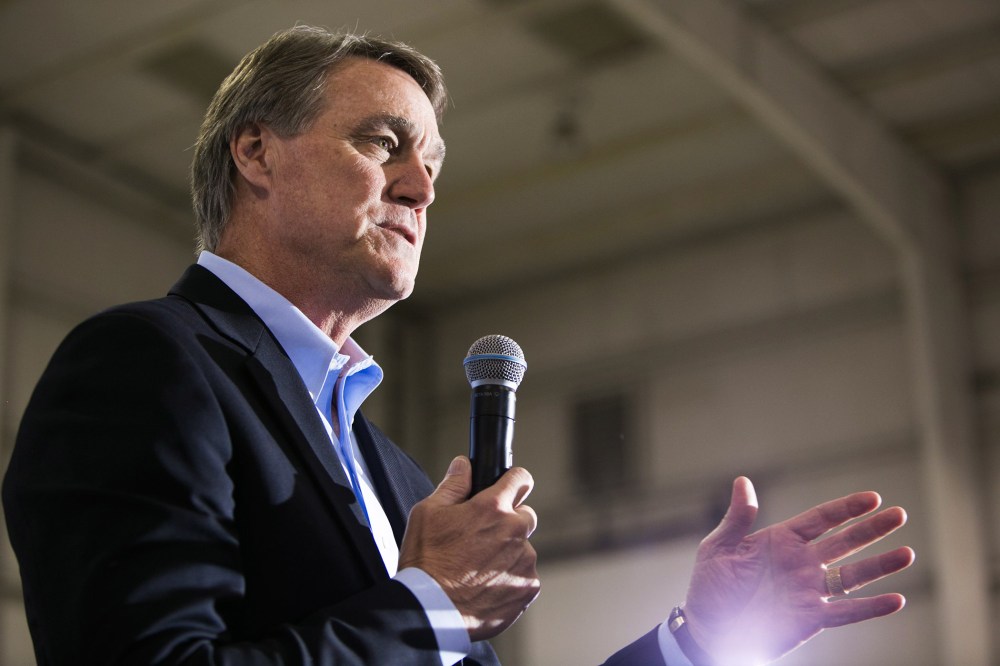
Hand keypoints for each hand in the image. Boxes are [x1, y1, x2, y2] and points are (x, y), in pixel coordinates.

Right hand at [399, 456, 540, 640]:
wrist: (430, 611)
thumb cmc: (425, 562)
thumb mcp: (427, 513)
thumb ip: (452, 485)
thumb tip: (463, 465)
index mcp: (492, 508)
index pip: (520, 479)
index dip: (513, 481)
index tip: (509, 487)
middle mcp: (514, 532)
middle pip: (525, 515)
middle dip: (508, 522)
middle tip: (481, 539)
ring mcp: (524, 562)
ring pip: (524, 549)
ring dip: (509, 554)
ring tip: (478, 569)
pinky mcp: (528, 589)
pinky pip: (525, 577)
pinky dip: (510, 580)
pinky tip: (486, 586)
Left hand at [683, 477, 914, 665]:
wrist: (708, 630)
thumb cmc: (710, 587)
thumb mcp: (720, 548)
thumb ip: (738, 518)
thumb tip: (744, 481)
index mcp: (780, 541)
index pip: (821, 519)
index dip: (846, 509)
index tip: (873, 497)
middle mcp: (800, 563)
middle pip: (844, 542)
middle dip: (872, 529)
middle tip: (900, 515)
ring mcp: (808, 590)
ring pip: (852, 576)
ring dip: (880, 566)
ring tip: (908, 553)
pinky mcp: (811, 618)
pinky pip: (846, 612)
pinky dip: (870, 608)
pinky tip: (896, 600)